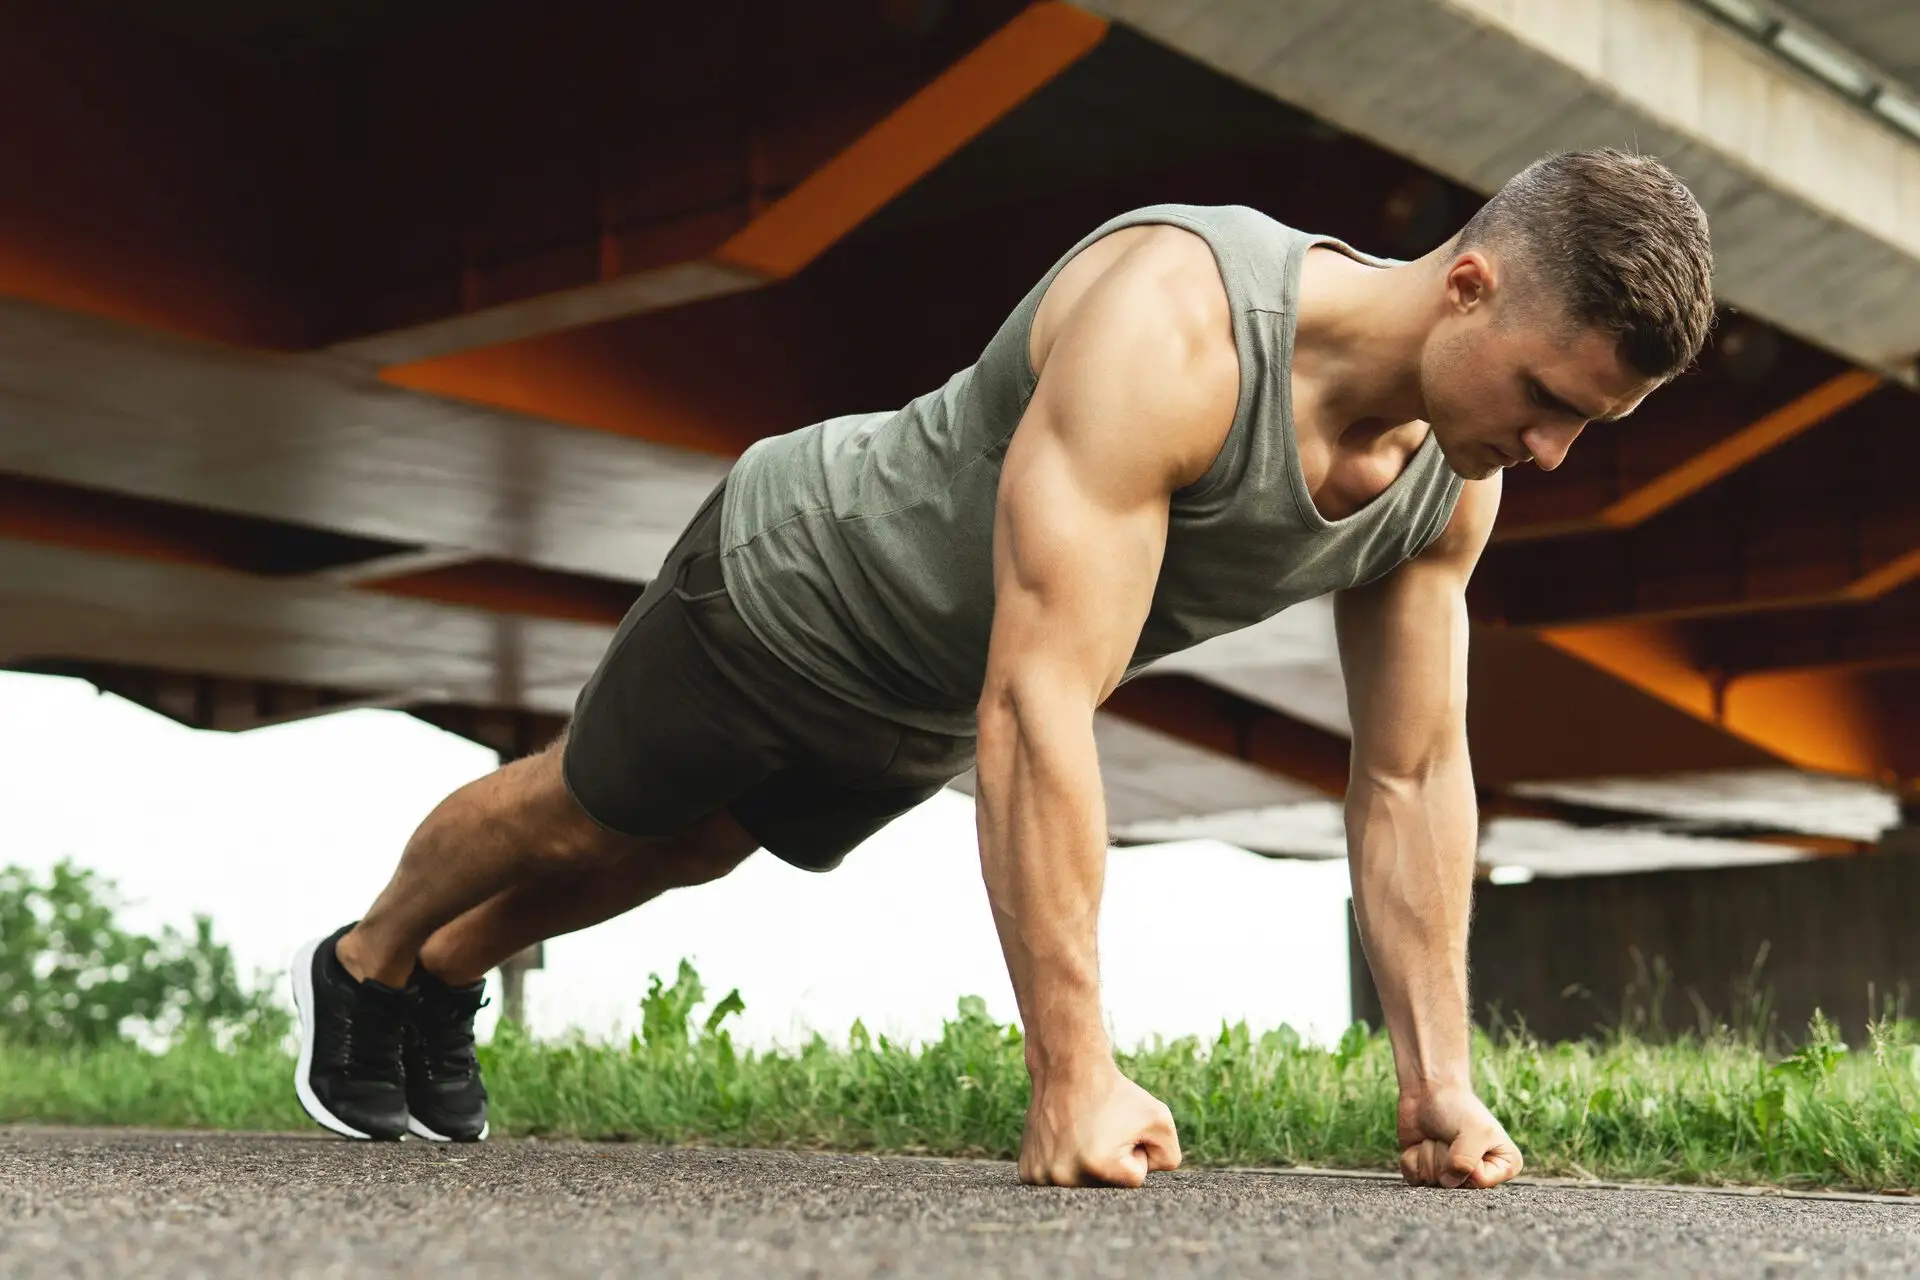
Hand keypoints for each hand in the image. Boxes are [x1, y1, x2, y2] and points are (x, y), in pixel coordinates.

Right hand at [1019, 1065, 1181, 1187]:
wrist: (1068, 1067)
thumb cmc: (1116, 1093)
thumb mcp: (1160, 1120)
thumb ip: (1169, 1157)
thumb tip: (1144, 1180)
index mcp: (1098, 1166)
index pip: (1136, 1178)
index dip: (1135, 1150)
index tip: (1120, 1128)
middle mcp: (1066, 1177)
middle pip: (1108, 1186)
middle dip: (1112, 1161)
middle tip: (1099, 1130)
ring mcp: (1043, 1176)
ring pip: (1084, 1184)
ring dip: (1088, 1163)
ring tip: (1080, 1133)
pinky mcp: (1028, 1172)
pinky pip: (1060, 1180)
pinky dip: (1066, 1163)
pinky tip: (1064, 1140)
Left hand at [1396, 1083, 1522, 1187]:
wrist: (1428, 1090)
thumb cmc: (1458, 1108)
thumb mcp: (1474, 1132)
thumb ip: (1466, 1163)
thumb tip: (1447, 1182)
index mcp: (1504, 1167)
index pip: (1480, 1182)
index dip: (1466, 1161)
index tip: (1467, 1139)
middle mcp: (1479, 1177)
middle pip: (1453, 1185)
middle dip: (1443, 1156)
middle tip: (1449, 1136)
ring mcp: (1451, 1177)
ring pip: (1431, 1182)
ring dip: (1427, 1153)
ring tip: (1437, 1137)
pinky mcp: (1427, 1173)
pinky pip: (1413, 1178)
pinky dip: (1412, 1157)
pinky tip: (1420, 1143)